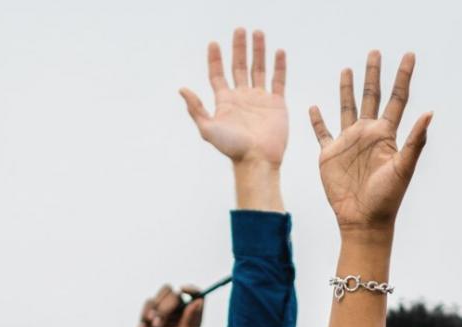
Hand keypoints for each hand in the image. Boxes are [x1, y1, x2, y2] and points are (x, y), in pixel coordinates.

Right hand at [131, 284, 204, 326]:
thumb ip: (190, 321)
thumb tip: (198, 301)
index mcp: (193, 320)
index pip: (198, 297)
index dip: (193, 290)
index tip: (183, 289)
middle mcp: (181, 313)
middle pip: (176, 294)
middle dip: (166, 307)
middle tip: (159, 324)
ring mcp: (166, 311)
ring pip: (163, 293)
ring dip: (156, 309)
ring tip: (154, 325)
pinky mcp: (151, 311)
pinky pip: (149, 301)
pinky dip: (146, 311)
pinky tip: (147, 325)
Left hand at [180, 29, 287, 166]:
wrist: (257, 160)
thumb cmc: (232, 148)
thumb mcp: (208, 129)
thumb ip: (196, 109)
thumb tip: (182, 89)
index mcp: (225, 101)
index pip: (218, 74)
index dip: (215, 59)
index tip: (214, 44)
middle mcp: (242, 96)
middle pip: (239, 66)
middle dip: (239, 48)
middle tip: (240, 30)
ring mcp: (260, 99)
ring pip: (258, 69)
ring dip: (258, 51)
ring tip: (258, 33)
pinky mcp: (277, 104)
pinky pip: (278, 80)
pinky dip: (279, 66)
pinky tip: (278, 52)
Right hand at [310, 51, 432, 235]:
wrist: (363, 220)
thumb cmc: (387, 198)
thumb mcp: (403, 168)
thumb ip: (415, 141)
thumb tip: (430, 113)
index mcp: (386, 135)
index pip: (397, 99)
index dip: (404, 76)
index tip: (410, 55)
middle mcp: (368, 134)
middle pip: (371, 96)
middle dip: (373, 74)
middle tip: (376, 52)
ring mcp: (348, 143)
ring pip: (347, 108)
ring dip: (347, 89)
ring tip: (347, 70)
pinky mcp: (329, 154)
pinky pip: (322, 132)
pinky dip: (316, 119)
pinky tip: (314, 106)